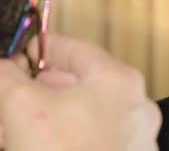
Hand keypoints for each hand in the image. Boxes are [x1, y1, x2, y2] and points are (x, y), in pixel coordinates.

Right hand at [0, 34, 160, 150]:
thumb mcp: (21, 107)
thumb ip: (8, 76)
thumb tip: (3, 65)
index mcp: (118, 81)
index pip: (73, 48)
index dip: (39, 48)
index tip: (17, 54)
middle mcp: (134, 106)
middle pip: (77, 83)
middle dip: (38, 88)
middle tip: (11, 94)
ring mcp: (133, 138)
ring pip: (81, 115)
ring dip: (46, 116)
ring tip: (16, 128)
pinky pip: (90, 140)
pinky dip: (62, 139)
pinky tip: (38, 145)